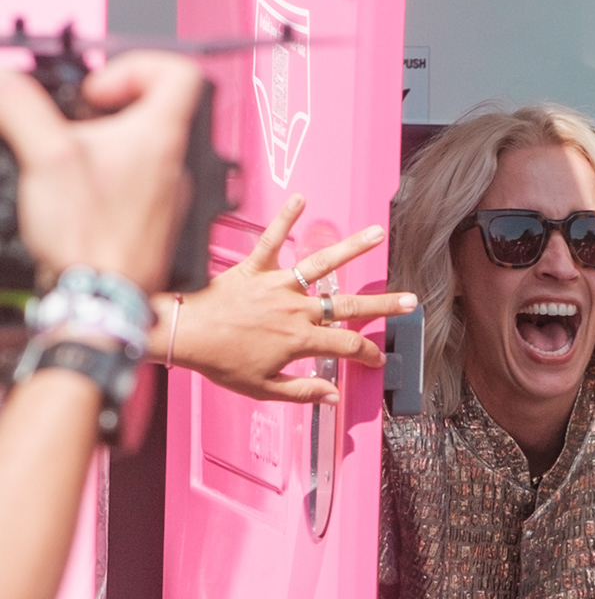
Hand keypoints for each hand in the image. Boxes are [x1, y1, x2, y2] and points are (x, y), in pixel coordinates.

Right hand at [0, 51, 201, 289]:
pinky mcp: (152, 221)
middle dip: (105, 108)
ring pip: (140, 149)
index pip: (180, 72)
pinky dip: (105, 177)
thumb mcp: (45, 155)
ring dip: (102, 144)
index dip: (136, 66)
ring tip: (68, 159)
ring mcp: (167, 195)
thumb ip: (20, 105)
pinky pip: (134, 183)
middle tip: (72, 123)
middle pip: (153, 109)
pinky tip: (75, 192)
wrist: (102, 300)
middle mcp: (175, 164)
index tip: (98, 90)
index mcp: (164, 136)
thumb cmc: (90, 238)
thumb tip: (4, 79)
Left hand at [162, 195, 417, 404]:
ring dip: (352, 248)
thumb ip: (301, 392)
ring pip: (321, 265)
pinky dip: (286, 219)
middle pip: (348, 305)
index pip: (347, 346)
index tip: (377, 358)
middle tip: (409, 300)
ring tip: (376, 234)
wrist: (183, 335)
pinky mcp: (255, 268)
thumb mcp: (262, 388)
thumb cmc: (218, 362)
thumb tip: (332, 398)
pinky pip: (272, 240)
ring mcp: (277, 285)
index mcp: (299, 340)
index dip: (368, 353)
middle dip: (383, 304)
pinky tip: (301, 200)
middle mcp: (294, 309)